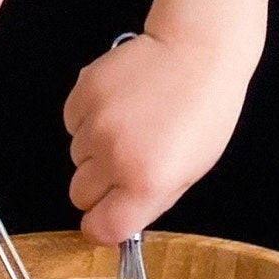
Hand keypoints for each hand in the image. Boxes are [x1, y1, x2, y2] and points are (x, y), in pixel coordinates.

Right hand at [62, 31, 254, 244]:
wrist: (198, 49)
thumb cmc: (206, 107)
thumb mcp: (191, 170)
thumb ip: (150, 200)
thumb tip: (120, 219)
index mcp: (146, 184)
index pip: (100, 229)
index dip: (102, 225)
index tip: (108, 214)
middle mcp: (116, 157)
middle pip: (80, 193)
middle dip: (98, 184)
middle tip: (125, 160)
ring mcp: (97, 123)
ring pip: (75, 155)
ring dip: (95, 146)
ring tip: (131, 121)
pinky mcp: (84, 91)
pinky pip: (72, 121)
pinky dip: (87, 117)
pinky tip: (118, 102)